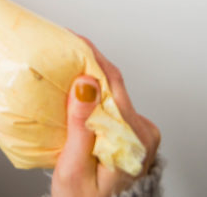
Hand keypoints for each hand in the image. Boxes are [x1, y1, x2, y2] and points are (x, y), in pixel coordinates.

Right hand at [52, 39, 159, 196]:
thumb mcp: (74, 168)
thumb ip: (81, 126)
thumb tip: (86, 83)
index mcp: (134, 140)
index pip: (114, 85)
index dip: (93, 57)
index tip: (73, 39)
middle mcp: (143, 134)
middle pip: (114, 85)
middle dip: (89, 63)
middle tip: (64, 45)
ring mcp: (139, 133)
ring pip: (112, 91)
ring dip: (89, 76)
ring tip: (66, 61)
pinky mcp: (130, 133)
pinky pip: (111, 102)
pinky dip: (93, 91)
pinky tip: (76, 86)